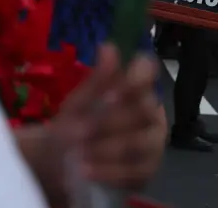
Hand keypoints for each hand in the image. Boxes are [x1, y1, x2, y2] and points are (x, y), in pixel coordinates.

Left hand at [52, 44, 166, 191]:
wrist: (64, 161)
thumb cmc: (77, 124)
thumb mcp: (79, 102)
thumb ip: (96, 79)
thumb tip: (108, 46)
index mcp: (138, 87)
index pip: (149, 72)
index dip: (134, 81)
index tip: (108, 96)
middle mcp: (153, 112)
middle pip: (144, 111)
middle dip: (109, 122)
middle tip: (79, 132)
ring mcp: (154, 142)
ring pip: (140, 143)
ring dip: (107, 149)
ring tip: (80, 154)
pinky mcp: (148, 169)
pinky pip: (135, 171)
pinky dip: (109, 172)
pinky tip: (87, 171)